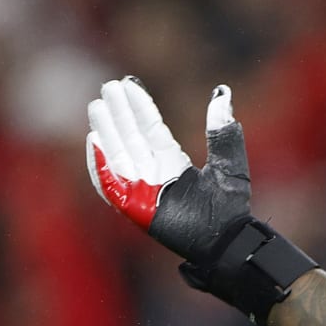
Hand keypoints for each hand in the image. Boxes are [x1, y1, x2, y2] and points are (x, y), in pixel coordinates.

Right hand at [85, 77, 314, 325]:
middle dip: (119, 113)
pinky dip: (102, 165)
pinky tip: (95, 142)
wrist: (227, 242)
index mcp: (173, 162)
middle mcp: (154, 173)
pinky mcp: (134, 206)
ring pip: (118, 154)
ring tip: (98, 106)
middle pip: (131, 137)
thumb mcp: (229, 166)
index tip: (129, 83)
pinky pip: (111, 183)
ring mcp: (142, 189)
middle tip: (109, 86)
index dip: (140, 107)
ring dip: (107, 131)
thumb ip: (223, 134)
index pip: (151, 128)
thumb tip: (223, 94)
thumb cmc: (230, 211)